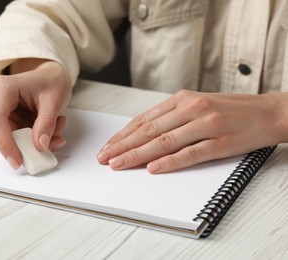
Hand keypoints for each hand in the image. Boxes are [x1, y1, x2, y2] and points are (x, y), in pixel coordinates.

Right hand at [0, 58, 71, 169]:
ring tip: (57, 126)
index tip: (17, 161)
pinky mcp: (4, 119)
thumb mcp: (54, 101)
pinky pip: (16, 137)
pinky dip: (35, 137)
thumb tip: (40, 145)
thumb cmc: (50, 82)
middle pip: (2, 131)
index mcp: (3, 87)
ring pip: (11, 137)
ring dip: (35, 139)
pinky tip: (51, 127)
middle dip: (28, 143)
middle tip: (54, 142)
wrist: (50, 77)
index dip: (5, 143)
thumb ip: (46, 123)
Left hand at [97, 90, 285, 173]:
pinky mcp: (220, 142)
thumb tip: (141, 134)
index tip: (107, 146)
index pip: (144, 119)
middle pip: (149, 130)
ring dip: (138, 154)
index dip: (123, 134)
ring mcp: (205, 125)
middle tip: (104, 158)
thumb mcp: (196, 104)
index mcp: (182, 99)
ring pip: (164, 141)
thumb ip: (170, 117)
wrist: (268, 112)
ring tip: (119, 164)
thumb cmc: (228, 110)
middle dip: (123, 146)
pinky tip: (153, 168)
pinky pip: (190, 153)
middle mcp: (191, 108)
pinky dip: (170, 162)